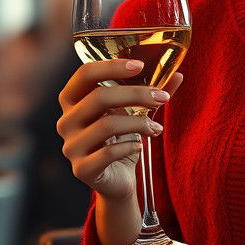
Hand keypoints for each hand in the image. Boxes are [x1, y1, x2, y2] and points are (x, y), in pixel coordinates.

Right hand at [56, 59, 183, 201]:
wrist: (118, 179)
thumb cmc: (122, 140)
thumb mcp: (136, 112)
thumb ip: (151, 93)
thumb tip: (178, 74)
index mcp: (73, 101)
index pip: (85, 74)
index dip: (111, 67)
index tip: (140, 65)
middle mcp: (66, 121)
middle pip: (99, 97)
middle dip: (136, 94)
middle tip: (162, 97)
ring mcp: (71, 146)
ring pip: (106, 125)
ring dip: (139, 123)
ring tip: (157, 128)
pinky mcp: (81, 169)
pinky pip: (108, 153)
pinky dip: (130, 145)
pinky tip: (140, 145)